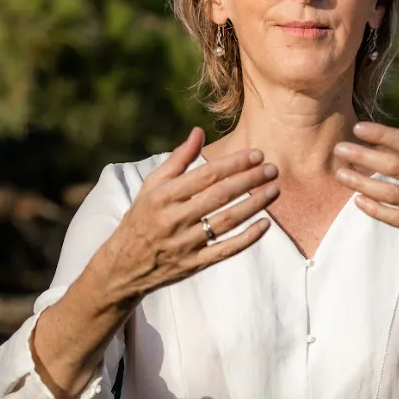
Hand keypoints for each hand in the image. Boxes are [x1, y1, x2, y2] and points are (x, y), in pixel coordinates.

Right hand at [105, 128, 278, 298]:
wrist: (123, 267)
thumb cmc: (142, 218)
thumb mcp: (151, 186)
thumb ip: (178, 159)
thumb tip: (199, 131)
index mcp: (162, 196)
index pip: (206, 175)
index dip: (234, 163)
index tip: (257, 154)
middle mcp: (173, 219)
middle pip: (220, 196)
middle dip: (250, 180)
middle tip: (273, 169)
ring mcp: (184, 244)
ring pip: (227, 222)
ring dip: (255, 205)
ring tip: (274, 190)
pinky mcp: (194, 265)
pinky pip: (226, 250)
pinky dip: (248, 238)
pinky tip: (266, 224)